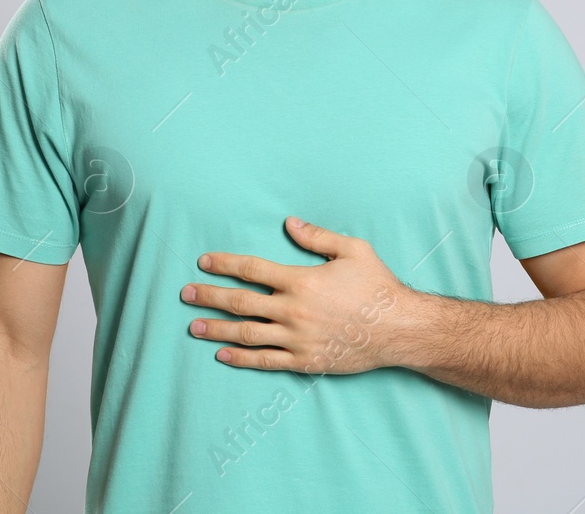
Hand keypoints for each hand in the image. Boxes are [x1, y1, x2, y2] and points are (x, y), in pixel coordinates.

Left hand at [182, 216, 414, 374]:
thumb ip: (317, 237)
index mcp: (301, 281)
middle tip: (185, 294)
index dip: (225, 264)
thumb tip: (289, 224)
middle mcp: (293, 311)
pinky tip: (221, 354)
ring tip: (193, 325)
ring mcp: (296, 339)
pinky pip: (265, 361)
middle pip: (240, 302)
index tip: (204, 262)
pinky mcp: (304, 360)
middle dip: (209, 296)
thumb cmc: (377, 286)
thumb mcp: (353, 250)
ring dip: (216, 329)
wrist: (399, 328)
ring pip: (246, 334)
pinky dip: (240, 358)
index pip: (252, 269)